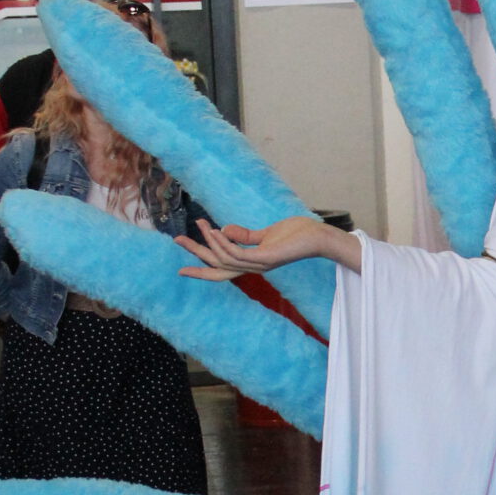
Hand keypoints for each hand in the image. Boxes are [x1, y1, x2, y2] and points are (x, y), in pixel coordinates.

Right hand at [177, 213, 355, 279]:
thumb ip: (245, 235)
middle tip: (177, 240)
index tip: (181, 266)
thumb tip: (224, 229)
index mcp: (251, 263)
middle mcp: (253, 268)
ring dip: (210, 241)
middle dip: (196, 254)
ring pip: (225, 259)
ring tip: (201, 224)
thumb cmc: (295, 235)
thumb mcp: (266, 234)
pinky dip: (224, 242)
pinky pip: (238, 253)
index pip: (221, 269)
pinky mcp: (266, 259)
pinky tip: (216, 230)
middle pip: (217, 266)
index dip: (201, 269)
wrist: (317, 237)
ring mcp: (259, 265)